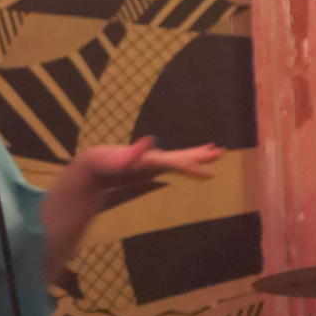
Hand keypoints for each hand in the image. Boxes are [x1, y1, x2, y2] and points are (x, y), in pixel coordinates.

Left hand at [74, 137, 223, 187]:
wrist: (95, 164)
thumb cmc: (103, 163)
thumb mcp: (115, 160)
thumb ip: (131, 154)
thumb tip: (149, 139)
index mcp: (150, 158)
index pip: (176, 163)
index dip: (193, 168)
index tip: (210, 175)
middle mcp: (155, 157)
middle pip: (182, 156)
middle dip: (201, 155)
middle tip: (220, 152)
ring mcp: (154, 161)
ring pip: (181, 159)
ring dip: (198, 156)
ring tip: (216, 151)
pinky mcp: (151, 167)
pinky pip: (174, 166)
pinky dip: (187, 165)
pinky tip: (193, 166)